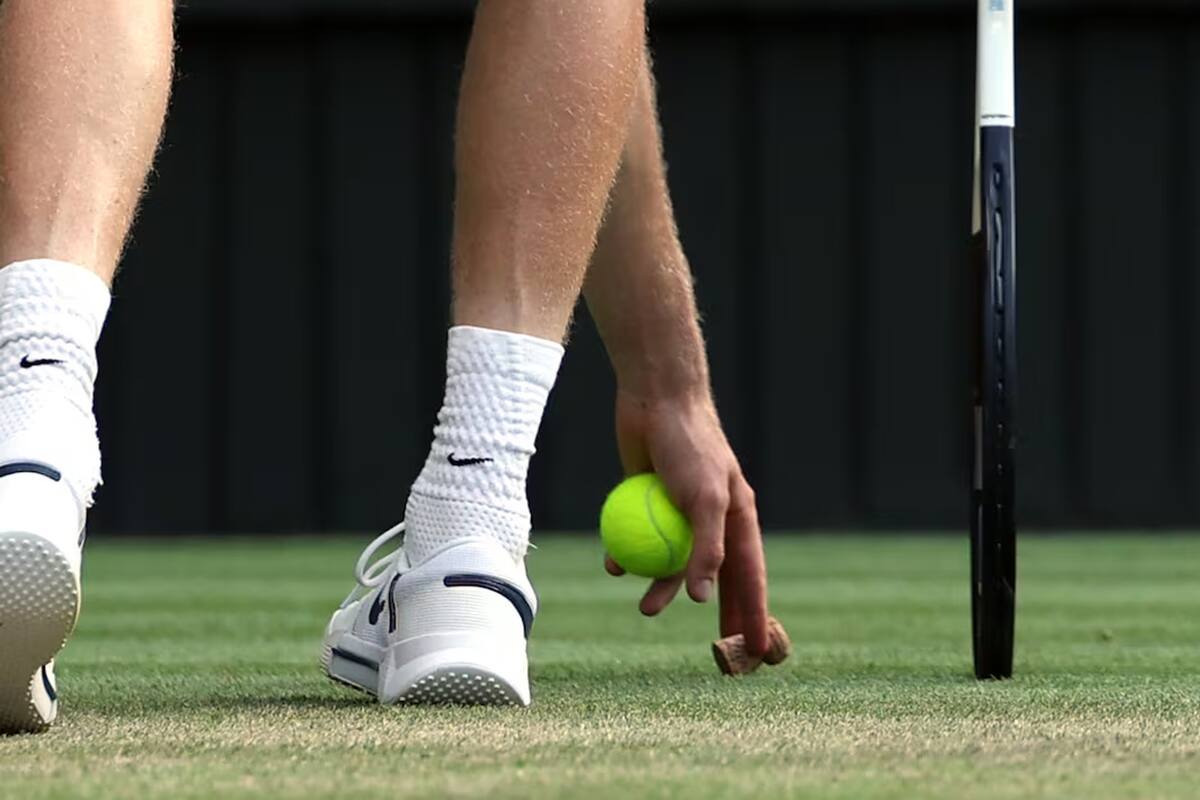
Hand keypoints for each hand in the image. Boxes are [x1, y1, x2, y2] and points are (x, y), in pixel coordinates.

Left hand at [604, 388, 770, 654]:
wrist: (656, 401)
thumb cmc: (690, 447)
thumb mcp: (704, 500)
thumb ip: (707, 549)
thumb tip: (703, 599)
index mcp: (739, 518)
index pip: (750, 576)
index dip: (754, 613)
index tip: (759, 650)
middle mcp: (713, 519)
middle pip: (716, 579)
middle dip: (718, 614)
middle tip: (718, 653)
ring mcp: (679, 513)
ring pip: (673, 563)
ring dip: (661, 588)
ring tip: (645, 608)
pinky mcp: (648, 503)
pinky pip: (640, 541)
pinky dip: (627, 555)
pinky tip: (613, 566)